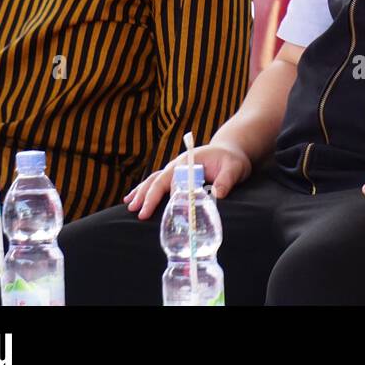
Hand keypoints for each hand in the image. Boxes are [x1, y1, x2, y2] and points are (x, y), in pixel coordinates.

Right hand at [124, 141, 251, 219]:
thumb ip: (226, 180)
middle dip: (147, 196)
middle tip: (138, 213)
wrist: (229, 151)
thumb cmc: (232, 159)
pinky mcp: (176, 176)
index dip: (163, 195)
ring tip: (130, 206)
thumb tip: (218, 195)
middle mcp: (178, 165)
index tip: (156, 209)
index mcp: (189, 161)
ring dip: (141, 193)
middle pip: (158, 180)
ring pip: (153, 181)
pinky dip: (144, 190)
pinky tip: (132, 199)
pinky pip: (157, 183)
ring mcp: (175, 170)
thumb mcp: (234, 168)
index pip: (172, 180)